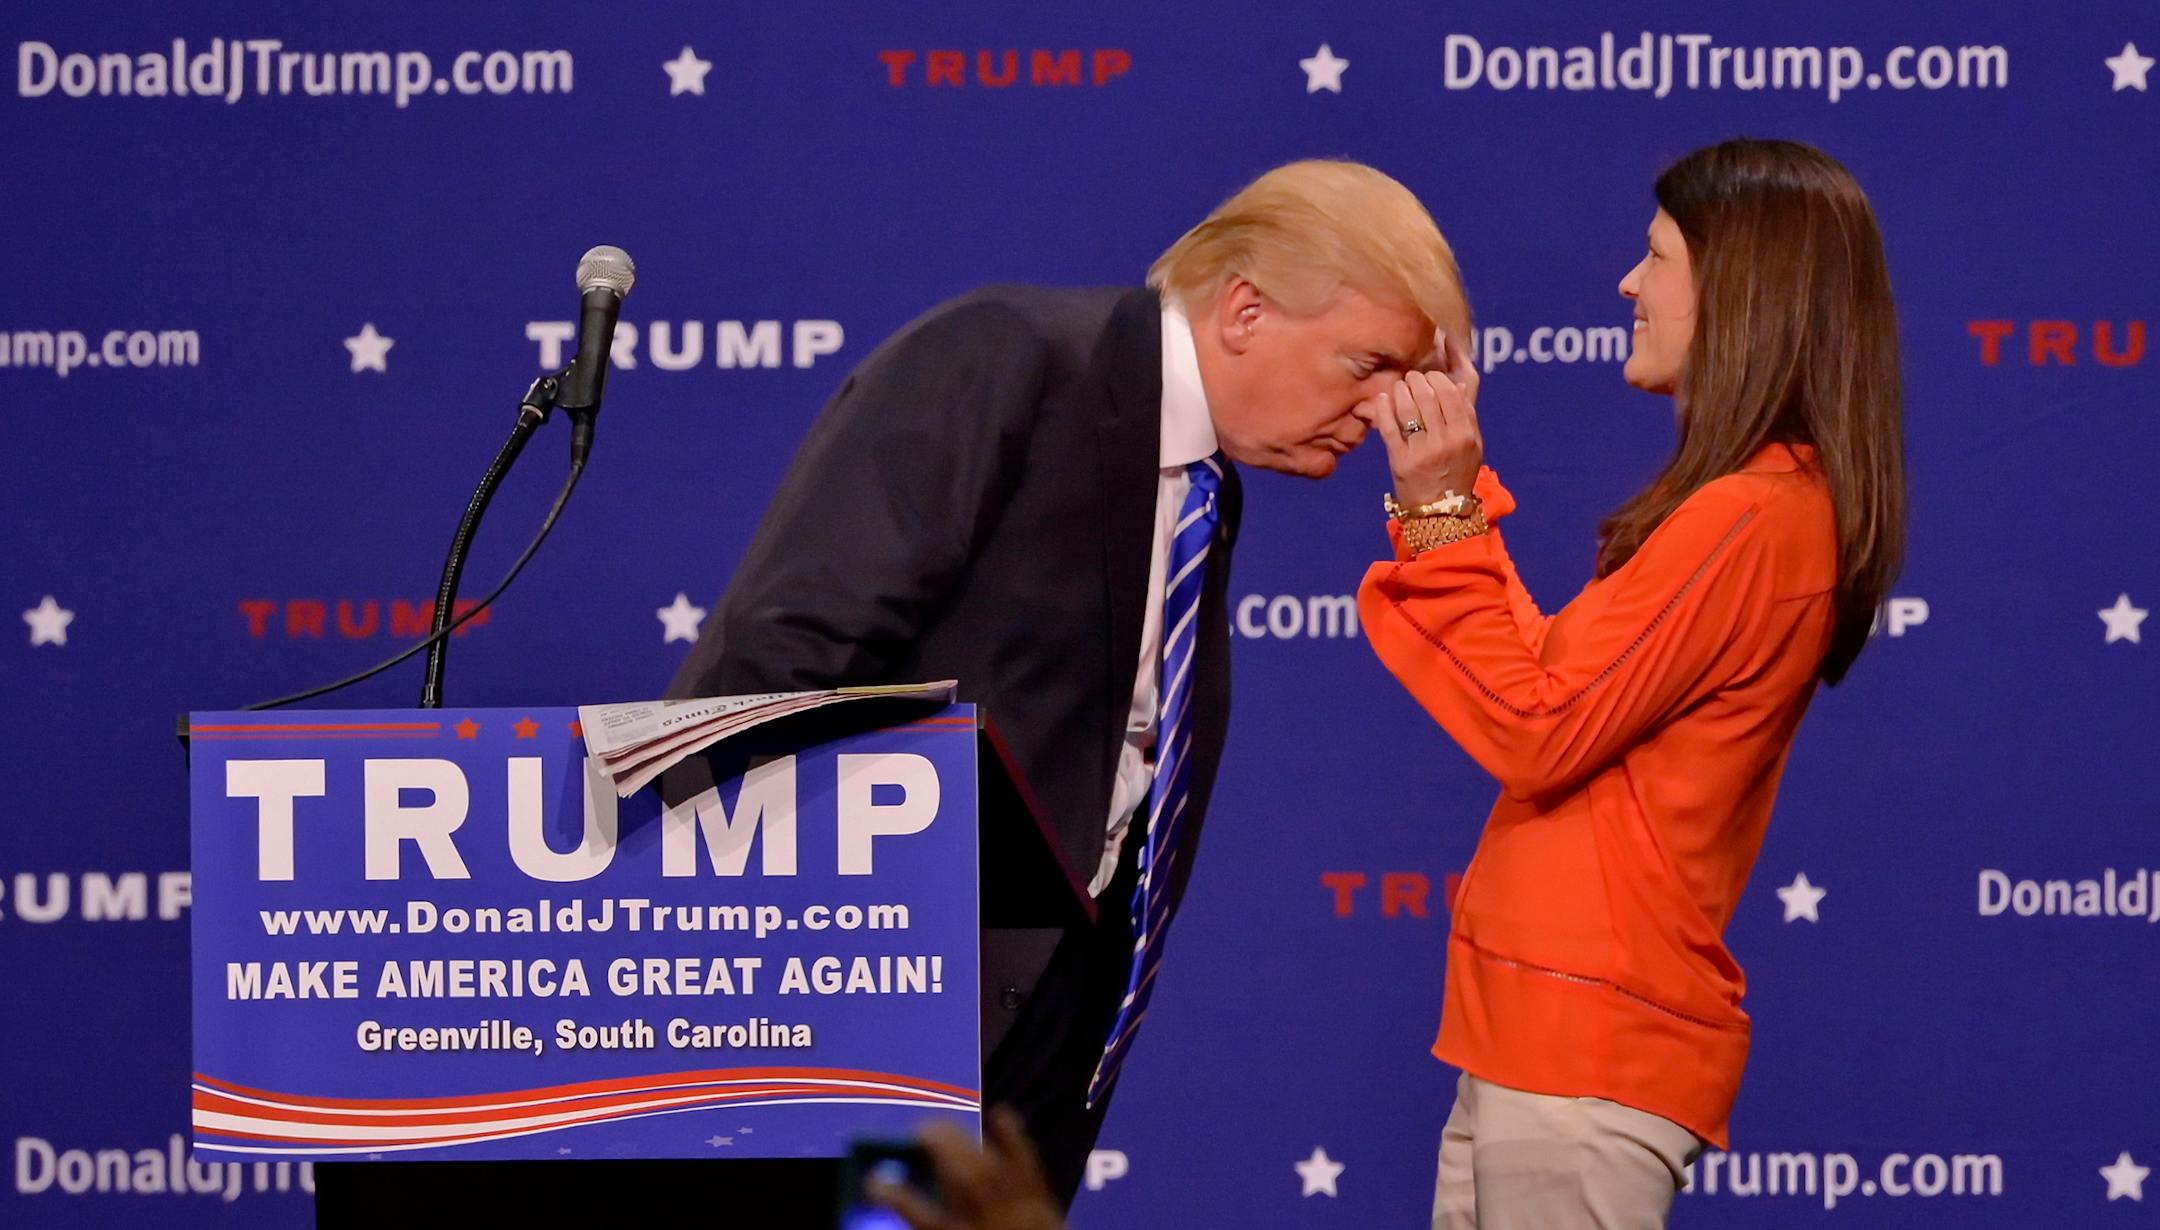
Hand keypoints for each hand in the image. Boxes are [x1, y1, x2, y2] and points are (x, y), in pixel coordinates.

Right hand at [869, 1107, 1067, 1229]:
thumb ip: (931, 1224)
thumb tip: (897, 1191)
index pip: (919, 1216)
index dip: (891, 1195)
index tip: (872, 1181)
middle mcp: (989, 1224)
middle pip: (961, 1180)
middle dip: (935, 1150)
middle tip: (916, 1133)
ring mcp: (1020, 1212)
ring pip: (988, 1166)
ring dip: (961, 1140)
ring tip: (940, 1128)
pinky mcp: (1043, 1201)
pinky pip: (1027, 1161)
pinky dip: (1011, 1134)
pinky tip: (999, 1112)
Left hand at [1352, 331, 1483, 507]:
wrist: (1441, 513)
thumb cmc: (1457, 474)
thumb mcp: (1473, 445)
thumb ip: (1467, 415)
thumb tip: (1459, 384)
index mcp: (1466, 434)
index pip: (1451, 392)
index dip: (1437, 378)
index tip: (1430, 376)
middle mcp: (1446, 441)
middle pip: (1428, 395)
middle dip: (1416, 380)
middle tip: (1411, 378)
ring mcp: (1422, 451)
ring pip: (1408, 407)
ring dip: (1400, 391)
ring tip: (1398, 388)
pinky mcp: (1400, 461)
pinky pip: (1388, 427)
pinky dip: (1383, 409)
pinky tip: (1382, 400)